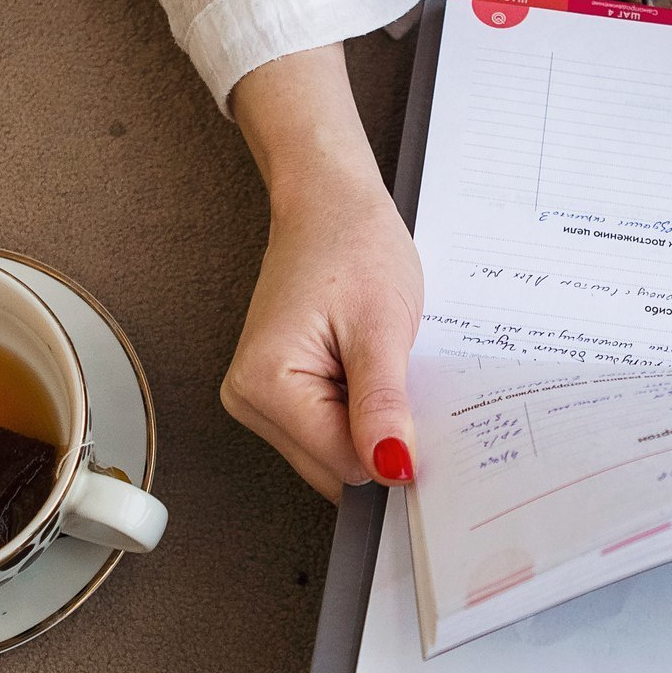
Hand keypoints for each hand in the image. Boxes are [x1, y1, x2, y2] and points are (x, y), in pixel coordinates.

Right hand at [223, 45, 423, 497]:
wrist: (329, 202)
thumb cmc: (354, 246)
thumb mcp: (382, 327)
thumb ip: (382, 406)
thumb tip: (392, 469)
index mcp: (265, 385)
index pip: (343, 464)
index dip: (391, 450)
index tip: (424, 417)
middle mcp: (247, 400)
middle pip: (333, 468)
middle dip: (378, 438)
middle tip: (402, 379)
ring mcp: (256, 399)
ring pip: (332, 455)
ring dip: (369, 425)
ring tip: (380, 365)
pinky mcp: (274, 393)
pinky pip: (327, 432)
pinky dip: (358, 415)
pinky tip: (368, 373)